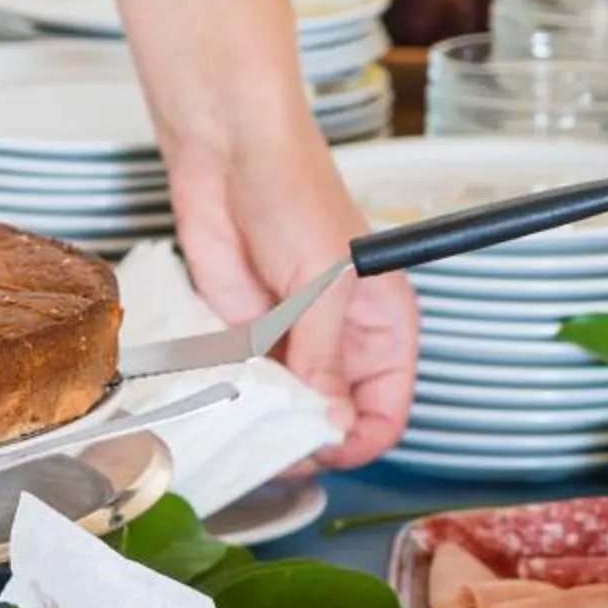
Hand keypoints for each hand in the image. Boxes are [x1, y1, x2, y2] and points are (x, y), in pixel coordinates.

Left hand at [168, 127, 417, 467]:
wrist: (227, 157)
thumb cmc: (294, 193)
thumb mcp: (324, 282)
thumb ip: (324, 357)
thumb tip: (332, 421)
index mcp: (383, 327)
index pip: (386, 410)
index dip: (359, 439)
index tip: (325, 450)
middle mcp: (338, 341)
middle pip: (333, 419)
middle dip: (308, 440)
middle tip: (277, 446)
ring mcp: (288, 341)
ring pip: (285, 410)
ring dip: (266, 423)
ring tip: (246, 422)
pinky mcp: (242, 334)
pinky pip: (242, 385)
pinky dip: (233, 398)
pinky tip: (222, 397)